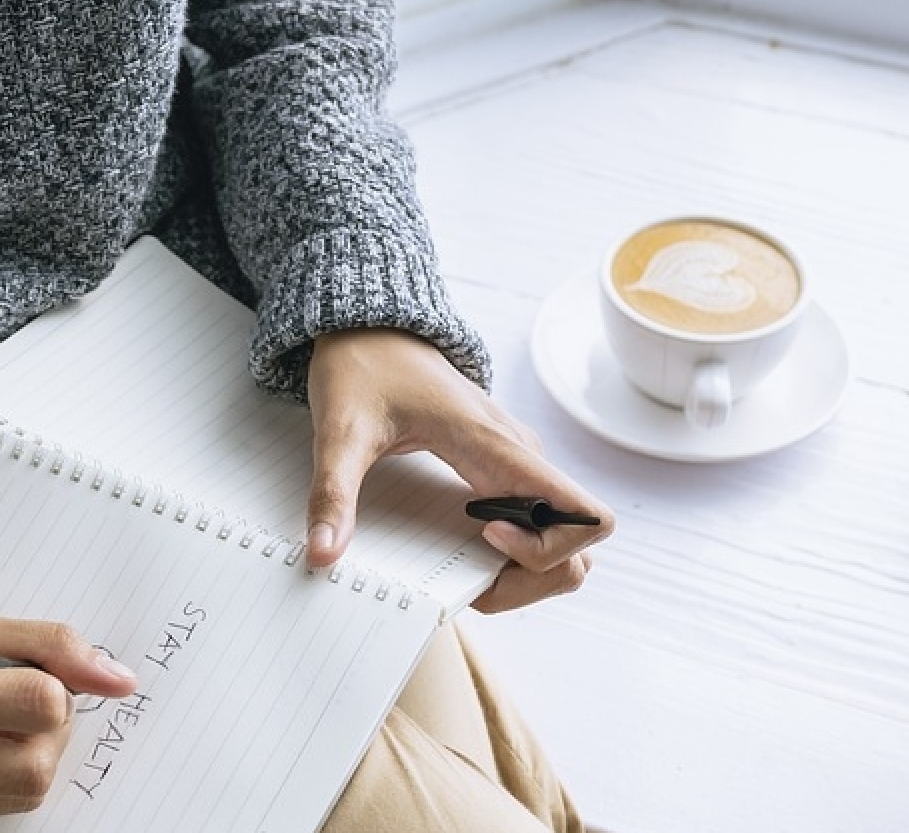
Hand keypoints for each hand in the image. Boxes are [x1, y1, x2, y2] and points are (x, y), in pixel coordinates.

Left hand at [305, 328, 614, 613]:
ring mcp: (516, 465)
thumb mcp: (341, 431)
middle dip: (535, 580)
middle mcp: (522, 459)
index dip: (547, 550)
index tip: (484, 536)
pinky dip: (513, 554)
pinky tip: (463, 550)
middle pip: (580, 548)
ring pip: (563, 541)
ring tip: (469, 570)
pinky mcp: (502, 469)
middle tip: (474, 579)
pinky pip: (535, 524)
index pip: (585, 516)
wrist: (369, 328)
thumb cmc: (366, 367)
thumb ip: (334, 493)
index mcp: (500, 448)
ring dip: (528, 573)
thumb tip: (323, 553)